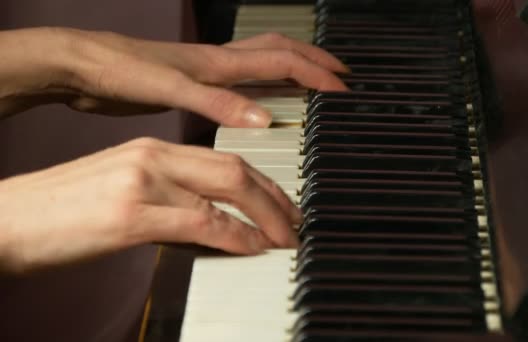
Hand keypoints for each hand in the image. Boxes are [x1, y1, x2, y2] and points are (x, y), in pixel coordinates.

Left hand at [0, 28, 347, 125]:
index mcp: (219, 63)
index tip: (343, 89)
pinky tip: (258, 97)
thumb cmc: (120, 71)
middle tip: (340, 74)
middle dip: (313, 61)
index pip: (282, 63)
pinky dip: (262, 82)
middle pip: (279, 51)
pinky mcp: (192, 82)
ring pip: (261, 59)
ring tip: (311, 78)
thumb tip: (263, 119)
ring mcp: (206, 70)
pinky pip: (241, 78)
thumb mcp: (171, 90)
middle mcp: (218, 63)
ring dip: (291, 65)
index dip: (316, 75)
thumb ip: (217, 104)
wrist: (82, 66)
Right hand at [0, 137, 300, 272]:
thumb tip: (214, 227)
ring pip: (225, 189)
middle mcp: (152, 157)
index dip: (263, 182)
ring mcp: (143, 182)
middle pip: (235, 168)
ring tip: (284, 239)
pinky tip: (253, 247)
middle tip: (296, 223)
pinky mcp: (131, 214)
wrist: (9, 220)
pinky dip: (236, 234)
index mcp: (152, 149)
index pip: (224, 158)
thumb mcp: (125, 193)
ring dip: (266, 217)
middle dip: (276, 197)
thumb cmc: (65, 211)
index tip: (283, 204)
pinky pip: (201, 221)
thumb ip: (171, 203)